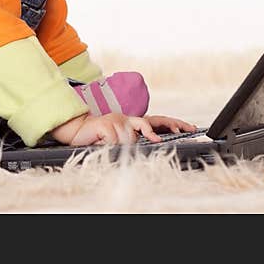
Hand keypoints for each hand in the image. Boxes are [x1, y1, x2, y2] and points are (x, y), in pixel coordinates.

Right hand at [51, 113, 196, 145]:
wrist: (77, 131)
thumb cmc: (99, 138)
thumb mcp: (118, 140)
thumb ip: (132, 141)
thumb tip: (151, 145)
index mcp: (131, 122)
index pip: (154, 121)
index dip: (171, 124)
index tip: (186, 128)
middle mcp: (126, 119)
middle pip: (149, 123)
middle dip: (165, 127)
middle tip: (180, 131)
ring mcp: (116, 121)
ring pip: (129, 137)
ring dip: (125, 144)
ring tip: (132, 142)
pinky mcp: (105, 125)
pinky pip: (113, 139)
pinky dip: (110, 145)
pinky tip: (104, 143)